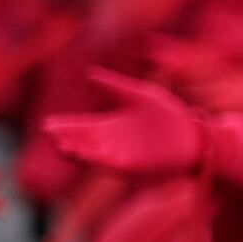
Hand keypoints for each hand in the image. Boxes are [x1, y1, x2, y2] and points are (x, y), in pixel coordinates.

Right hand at [44, 71, 203, 177]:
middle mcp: (111, 144)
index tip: (47, 124)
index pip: (80, 127)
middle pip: (81, 143)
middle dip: (65, 140)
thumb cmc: (169, 116)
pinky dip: (97, 161)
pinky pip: (111, 166)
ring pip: (92, 157)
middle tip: (49, 135)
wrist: (195, 135)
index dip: (65, 127)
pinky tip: (86, 156)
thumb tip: (89, 73)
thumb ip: (115, 86)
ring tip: (61, 146)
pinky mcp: (135, 168)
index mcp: (110, 127)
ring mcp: (122, 157)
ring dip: (77, 153)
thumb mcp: (139, 95)